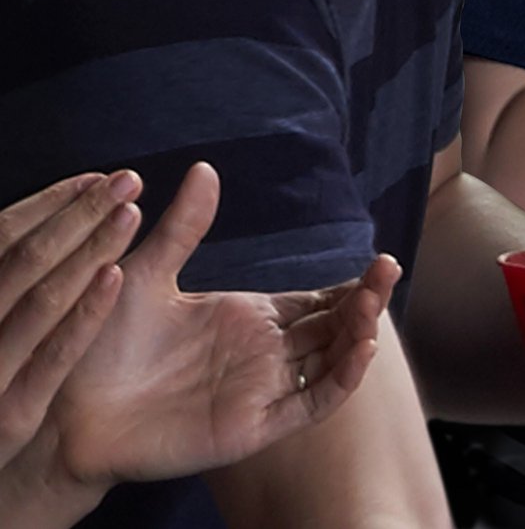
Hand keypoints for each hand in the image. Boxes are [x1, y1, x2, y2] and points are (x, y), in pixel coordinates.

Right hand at [0, 171, 141, 471]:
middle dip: (76, 216)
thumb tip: (60, 207)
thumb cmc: (3, 373)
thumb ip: (19, 273)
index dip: (48, 205)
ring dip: (86, 251)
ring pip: (38, 302)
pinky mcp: (11, 416)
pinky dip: (83, 314)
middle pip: (23, 262)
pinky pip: (51, 357)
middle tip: (129, 179)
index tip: (96, 177)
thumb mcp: (4, 316)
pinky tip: (117, 275)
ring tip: (131, 212)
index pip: (0, 240)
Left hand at [49, 162, 399, 486]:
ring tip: (376, 300)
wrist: (66, 406)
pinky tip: (358, 349)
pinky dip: (340, 381)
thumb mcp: (146, 274)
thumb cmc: (102, 344)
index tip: (379, 260)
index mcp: (249, 318)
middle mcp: (263, 354)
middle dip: (367, 300)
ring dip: (360, 334)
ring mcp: (260, 391)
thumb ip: (184, 227)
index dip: (352, 285)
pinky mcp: (250, 427)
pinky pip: (308, 406)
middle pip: (335, 327)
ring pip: (330, 363)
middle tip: (387, 268)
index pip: (319, 301)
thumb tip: (206, 167)